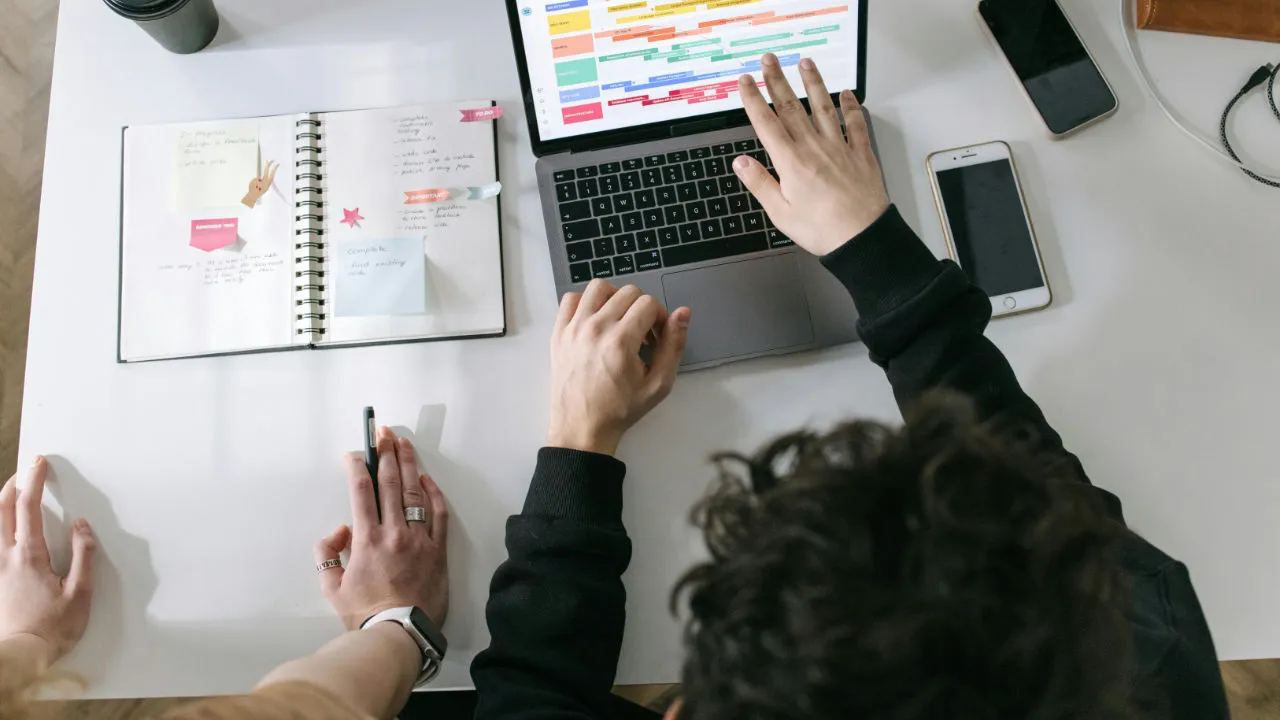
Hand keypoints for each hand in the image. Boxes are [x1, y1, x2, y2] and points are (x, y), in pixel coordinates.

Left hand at [0, 457, 95, 661]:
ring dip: (1, 503)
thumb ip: (83, 555)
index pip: (28, 507)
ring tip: (13, 493)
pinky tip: (5, 527)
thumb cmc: (52, 628)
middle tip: (26, 470)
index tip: (39, 463)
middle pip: (1, 509)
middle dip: (13, 484)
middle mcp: (6, 556)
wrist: (20, 656)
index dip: (34, 481)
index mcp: (29, 556)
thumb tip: (82, 526)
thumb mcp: (80, 593)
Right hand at [316, 429, 448, 630]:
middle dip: (385, 454)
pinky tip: (428, 479)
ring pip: (415, 492)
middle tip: (383, 433)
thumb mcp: (331, 587)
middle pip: (391, 483)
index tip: (354, 453)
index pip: (361, 492)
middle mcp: (394, 532)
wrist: (400, 633)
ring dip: (409, 464)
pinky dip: (434, 494)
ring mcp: (419, 539)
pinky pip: (438, 514)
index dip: (357, 467)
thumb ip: (327, 555)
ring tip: (404, 444)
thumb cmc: (365, 614)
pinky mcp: (438, 550)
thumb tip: (338, 532)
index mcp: (366, 539)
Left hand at [548, 280, 690, 455]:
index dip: (660, 317)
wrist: (582, 427)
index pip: (649, 303)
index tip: (657, 337)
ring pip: (599, 287)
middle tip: (642, 333)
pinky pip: (571, 299)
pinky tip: (595, 320)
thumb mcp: (658, 384)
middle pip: (627, 292)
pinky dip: (586, 303)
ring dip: (615, 298)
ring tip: (619, 320)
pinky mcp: (559, 333)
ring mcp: (573, 328)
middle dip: (642, 308)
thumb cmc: (620, 409)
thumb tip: (683, 314)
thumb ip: (674, 346)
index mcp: (621, 341)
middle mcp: (595, 328)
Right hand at [733, 54, 890, 255]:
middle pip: (792, 107)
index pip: (767, 123)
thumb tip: (740, 162)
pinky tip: (847, 94)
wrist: (863, 237)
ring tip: (805, 63)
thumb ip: (760, 183)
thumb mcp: (781, 212)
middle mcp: (814, 148)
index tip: (745, 82)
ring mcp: (839, 148)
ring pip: (823, 107)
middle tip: (768, 60)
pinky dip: (851, 107)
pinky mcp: (860, 154)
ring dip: (813, 83)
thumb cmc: (821, 229)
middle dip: (777, 81)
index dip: (753, 100)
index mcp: (791, 162)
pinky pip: (856, 124)